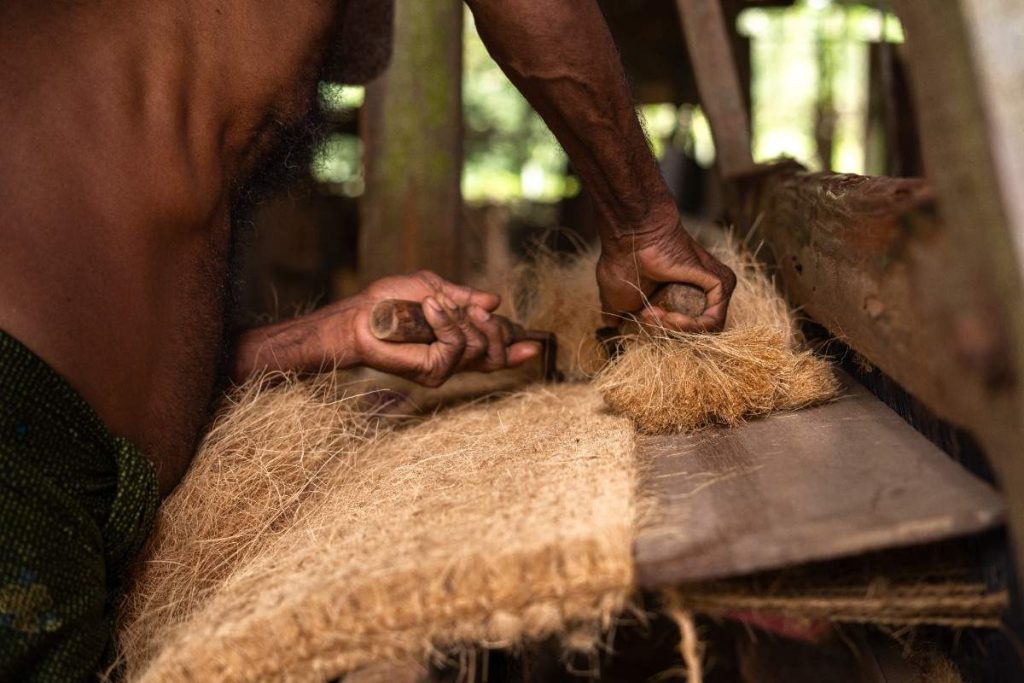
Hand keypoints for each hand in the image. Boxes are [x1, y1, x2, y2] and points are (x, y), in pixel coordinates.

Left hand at [348, 271, 540, 385]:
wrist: (361, 314)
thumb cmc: (390, 301)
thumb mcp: (434, 288)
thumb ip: (465, 297)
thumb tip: (496, 302)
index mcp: (459, 339)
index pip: (495, 349)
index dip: (516, 347)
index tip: (534, 343)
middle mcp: (455, 358)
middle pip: (497, 355)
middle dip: (498, 331)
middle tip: (480, 312)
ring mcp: (446, 367)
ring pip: (480, 347)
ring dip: (461, 318)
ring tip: (436, 304)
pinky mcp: (433, 371)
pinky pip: (457, 345)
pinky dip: (445, 322)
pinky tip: (430, 308)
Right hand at [597, 221, 735, 331]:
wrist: (631, 240)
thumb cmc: (622, 264)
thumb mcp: (617, 299)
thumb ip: (619, 313)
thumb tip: (612, 323)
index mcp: (682, 294)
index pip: (681, 330)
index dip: (660, 333)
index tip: (641, 319)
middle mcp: (702, 291)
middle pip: (693, 332)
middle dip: (666, 332)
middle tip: (646, 316)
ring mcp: (715, 288)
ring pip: (705, 330)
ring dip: (675, 330)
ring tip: (655, 313)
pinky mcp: (722, 284)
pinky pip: (714, 321)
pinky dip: (691, 326)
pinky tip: (671, 316)